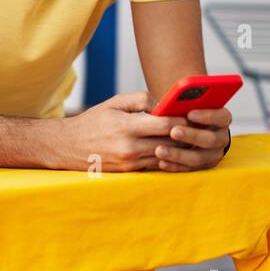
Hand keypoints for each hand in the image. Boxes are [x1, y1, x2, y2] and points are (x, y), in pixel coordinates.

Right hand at [63, 91, 191, 171]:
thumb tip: (164, 105)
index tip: (194, 114)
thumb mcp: (114, 102)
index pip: (165, 124)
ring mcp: (130, 162)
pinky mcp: (130, 171)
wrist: (68, 146)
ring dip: (180, 148)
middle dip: (186, 135)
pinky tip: (177, 151)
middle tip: (201, 127)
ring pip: (166, 155)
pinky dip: (168, 158)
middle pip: (170, 142)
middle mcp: (130, 147)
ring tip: (193, 138)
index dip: (183, 120)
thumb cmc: (93, 121)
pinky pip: (156, 165)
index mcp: (127, 127)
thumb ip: (141, 99)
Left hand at [152, 106, 231, 171]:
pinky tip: (161, 162)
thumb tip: (164, 103)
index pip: (222, 117)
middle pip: (211, 139)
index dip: (208, 116)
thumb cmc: (184, 114)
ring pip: (199, 157)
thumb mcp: (185, 105)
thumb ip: (179, 103)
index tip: (189, 114)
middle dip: (191, 135)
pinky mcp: (202, 167)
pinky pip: (189, 169)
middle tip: (173, 131)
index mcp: (221, 119)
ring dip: (179, 154)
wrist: (188, 133)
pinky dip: (174, 166)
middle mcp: (220, 137)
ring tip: (159, 150)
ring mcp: (212, 154)